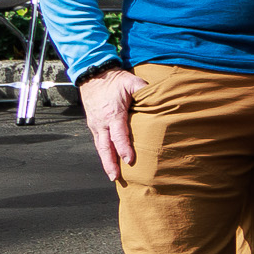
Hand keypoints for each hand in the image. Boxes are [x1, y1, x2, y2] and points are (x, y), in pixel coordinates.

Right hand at [78, 65, 139, 183]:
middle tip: (116, 177)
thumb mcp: (131, 82)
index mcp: (113, 114)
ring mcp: (96, 125)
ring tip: (113, 176)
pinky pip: (98, 142)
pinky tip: (109, 162)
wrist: (93, 76)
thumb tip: (161, 96)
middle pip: (106, 146)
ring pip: (100, 147)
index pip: (119, 134)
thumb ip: (145, 90)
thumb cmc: (114, 80)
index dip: (124, 148)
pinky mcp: (93, 125)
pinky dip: (103, 154)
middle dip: (110, 163)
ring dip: (106, 162)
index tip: (130, 160)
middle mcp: (102, 122)